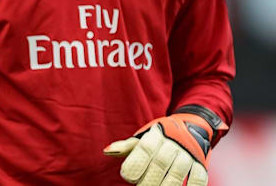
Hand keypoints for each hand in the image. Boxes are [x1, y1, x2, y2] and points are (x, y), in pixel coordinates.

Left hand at [104, 112, 220, 185]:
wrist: (190, 128)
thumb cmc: (158, 138)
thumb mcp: (143, 138)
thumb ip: (127, 147)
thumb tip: (107, 151)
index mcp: (156, 135)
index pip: (145, 148)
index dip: (136, 163)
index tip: (127, 176)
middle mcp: (173, 143)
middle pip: (160, 163)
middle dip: (150, 179)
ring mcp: (188, 153)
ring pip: (178, 172)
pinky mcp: (200, 163)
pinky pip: (199, 177)